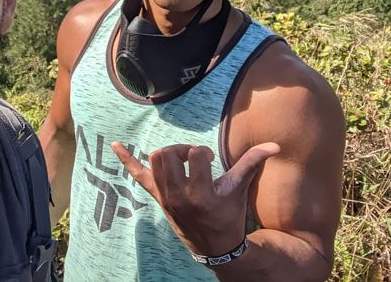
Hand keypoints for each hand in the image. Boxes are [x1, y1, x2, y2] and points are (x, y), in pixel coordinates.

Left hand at [111, 141, 279, 255]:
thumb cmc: (228, 215)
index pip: (194, 154)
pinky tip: (116, 145)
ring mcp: (165, 197)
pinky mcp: (157, 198)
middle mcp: (178, 195)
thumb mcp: (239, 190)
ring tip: (180, 160)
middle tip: (193, 158)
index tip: (210, 159)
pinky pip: (137, 176)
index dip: (203, 151)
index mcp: (200, 192)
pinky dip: (126, 159)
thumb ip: (252, 164)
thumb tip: (275, 145)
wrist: (214, 246)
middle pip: (167, 153)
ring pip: (154, 160)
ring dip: (167, 154)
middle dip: (181, 149)